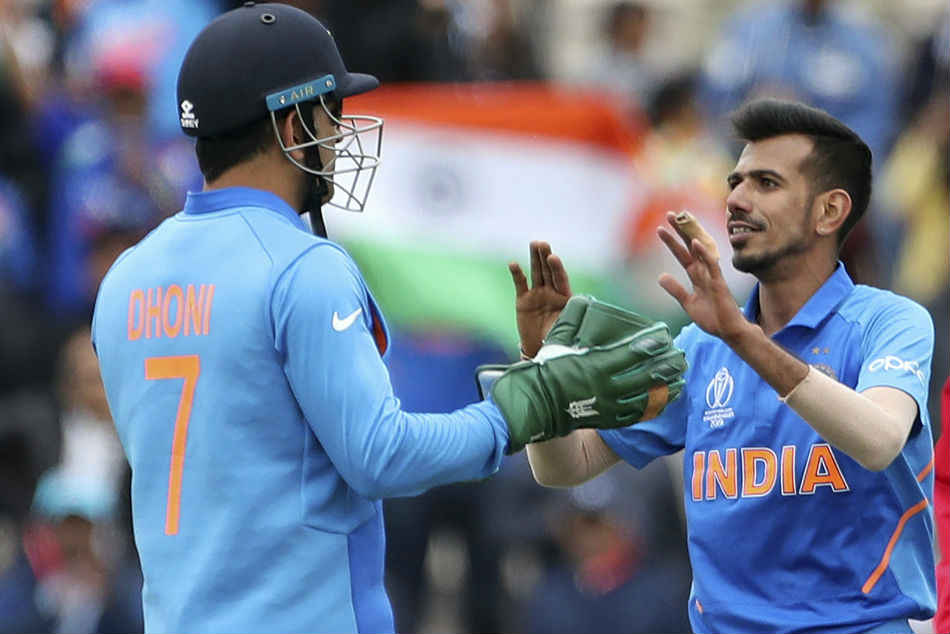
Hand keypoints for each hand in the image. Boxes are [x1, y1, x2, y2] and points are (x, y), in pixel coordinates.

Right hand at [491, 308, 686, 452]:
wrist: (538, 404)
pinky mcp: (610, 419)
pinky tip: (664, 399)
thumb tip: (586, 299)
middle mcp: (609, 387)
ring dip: (666, 387)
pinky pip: (639, 414)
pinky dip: (654, 406)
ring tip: (680, 378)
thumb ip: (573, 318)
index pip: (635, 352)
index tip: (665, 334)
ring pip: (648, 397)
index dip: (653, 342)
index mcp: (598, 364)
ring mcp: (611, 406)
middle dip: (667, 365)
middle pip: (648, 375)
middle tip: (680, 355)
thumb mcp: (557, 339)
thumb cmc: (547, 368)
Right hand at [509, 241, 571, 356]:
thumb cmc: (558, 340)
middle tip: (543, 243)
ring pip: (536, 273)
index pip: (561, 279)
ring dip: (535, 258)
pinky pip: (520, 284)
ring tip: (534, 243)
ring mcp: (537, 295)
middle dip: (545, 256)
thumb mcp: (566, 328)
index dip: (557, 268)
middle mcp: (552, 293)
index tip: (553, 258)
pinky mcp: (523, 300)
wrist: (541, 351)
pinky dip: (517, 274)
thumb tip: (577, 307)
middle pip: (549, 271)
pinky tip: (513, 263)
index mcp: (565, 298)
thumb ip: (568, 316)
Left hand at [657, 211, 749, 343]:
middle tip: (669, 215)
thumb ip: (676, 289)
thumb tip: (661, 277)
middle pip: (690, 247)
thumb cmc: (712, 317)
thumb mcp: (688, 302)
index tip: (661, 229)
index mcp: (696, 276)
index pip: (682, 255)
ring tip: (680, 221)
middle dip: (680, 231)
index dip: (672, 242)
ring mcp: (712, 276)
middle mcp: (704, 272)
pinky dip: (704, 254)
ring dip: (690, 235)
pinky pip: (711, 265)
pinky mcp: (718, 283)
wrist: (728, 331)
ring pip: (700, 251)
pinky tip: (696, 243)